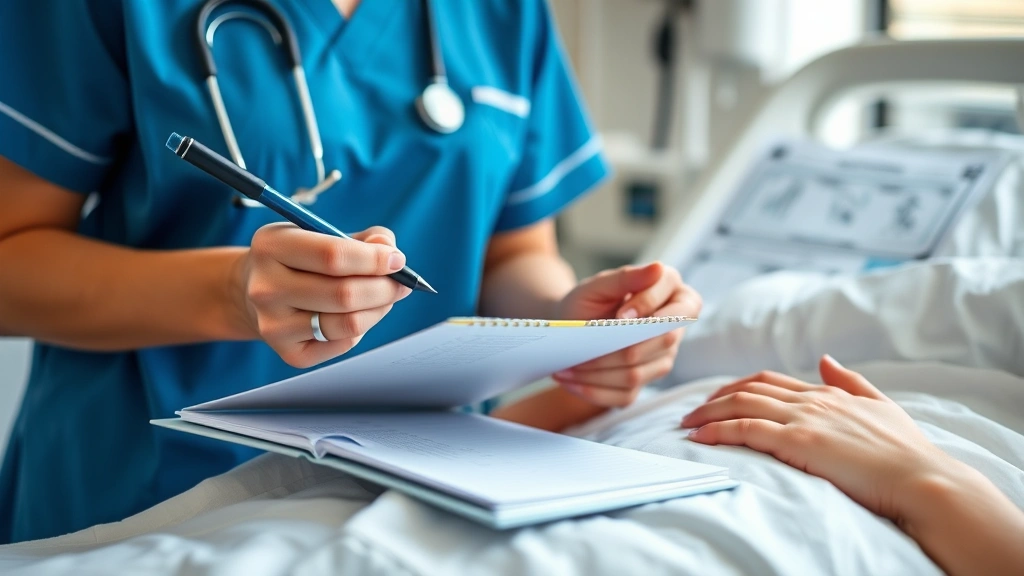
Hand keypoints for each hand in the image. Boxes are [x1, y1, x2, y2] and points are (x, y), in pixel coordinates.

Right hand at [236, 223, 411, 367]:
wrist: (258, 292)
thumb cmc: (302, 259)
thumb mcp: (323, 235)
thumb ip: (363, 238)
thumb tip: (387, 248)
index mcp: (271, 246)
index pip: (332, 256)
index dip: (373, 260)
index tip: (397, 260)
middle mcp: (265, 288)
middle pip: (343, 294)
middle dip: (384, 289)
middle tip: (402, 284)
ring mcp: (273, 325)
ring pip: (347, 324)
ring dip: (378, 310)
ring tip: (385, 298)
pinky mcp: (288, 354)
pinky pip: (343, 344)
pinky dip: (362, 329)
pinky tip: (358, 315)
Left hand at [551, 262, 700, 406]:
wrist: (569, 328)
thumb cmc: (587, 302)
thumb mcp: (598, 285)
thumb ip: (625, 277)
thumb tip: (657, 268)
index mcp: (673, 296)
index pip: (680, 307)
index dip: (651, 310)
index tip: (620, 315)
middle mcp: (673, 331)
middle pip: (661, 344)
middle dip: (619, 348)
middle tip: (584, 346)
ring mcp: (661, 360)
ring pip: (638, 373)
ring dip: (598, 373)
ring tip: (566, 367)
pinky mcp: (643, 384)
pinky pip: (624, 395)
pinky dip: (592, 390)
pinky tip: (570, 382)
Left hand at [682, 355, 959, 520]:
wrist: (922, 479)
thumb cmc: (907, 452)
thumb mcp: (882, 406)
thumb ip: (850, 381)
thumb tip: (824, 358)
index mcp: (827, 393)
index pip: (770, 381)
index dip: (739, 387)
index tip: (718, 397)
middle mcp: (811, 400)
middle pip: (748, 389)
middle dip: (715, 398)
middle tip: (693, 412)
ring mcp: (804, 419)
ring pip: (741, 405)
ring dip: (707, 414)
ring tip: (686, 425)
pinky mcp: (799, 442)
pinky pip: (746, 430)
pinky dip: (717, 431)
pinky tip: (699, 438)